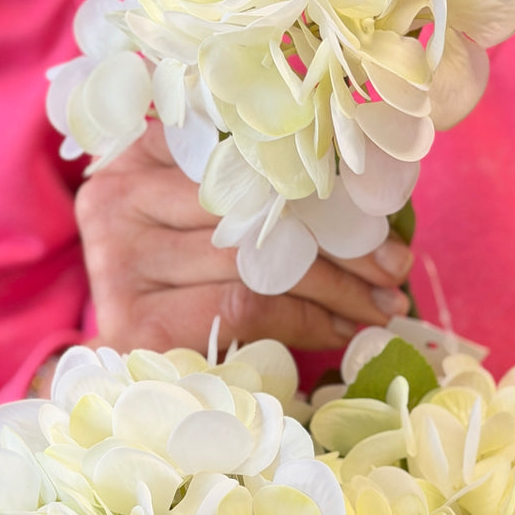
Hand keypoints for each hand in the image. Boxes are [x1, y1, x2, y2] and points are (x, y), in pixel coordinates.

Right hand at [74, 120, 414, 354]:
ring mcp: (118, 261)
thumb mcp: (211, 214)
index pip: (244, 151)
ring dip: (336, 289)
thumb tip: (370, 205)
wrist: (121, 365)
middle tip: (396, 267)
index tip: (378, 207)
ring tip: (381, 304)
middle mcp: (117, 196)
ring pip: (257, 262)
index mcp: (140, 149)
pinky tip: (340, 328)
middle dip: (340, 242)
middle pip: (254, 209)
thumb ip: (264, 190)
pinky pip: (245, 308)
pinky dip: (305, 321)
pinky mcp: (133, 321)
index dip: (319, 176)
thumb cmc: (184, 276)